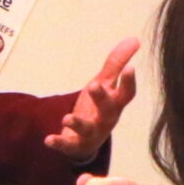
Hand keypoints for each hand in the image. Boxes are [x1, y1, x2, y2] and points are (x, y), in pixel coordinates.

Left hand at [45, 38, 139, 159]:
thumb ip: (116, 63)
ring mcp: (90, 134)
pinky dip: (58, 143)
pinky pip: (67, 145)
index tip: (130, 68)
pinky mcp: (74, 145)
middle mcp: (106, 120)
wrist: (86, 142)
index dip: (129, 82)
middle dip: (102, 98)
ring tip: (67, 118)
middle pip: (108, 110)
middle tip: (93, 85)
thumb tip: (135, 39)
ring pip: (87, 130)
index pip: (126, 94)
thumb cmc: (98, 108)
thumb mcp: (105, 84)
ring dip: (77, 124)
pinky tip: (48, 139)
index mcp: (115, 104)